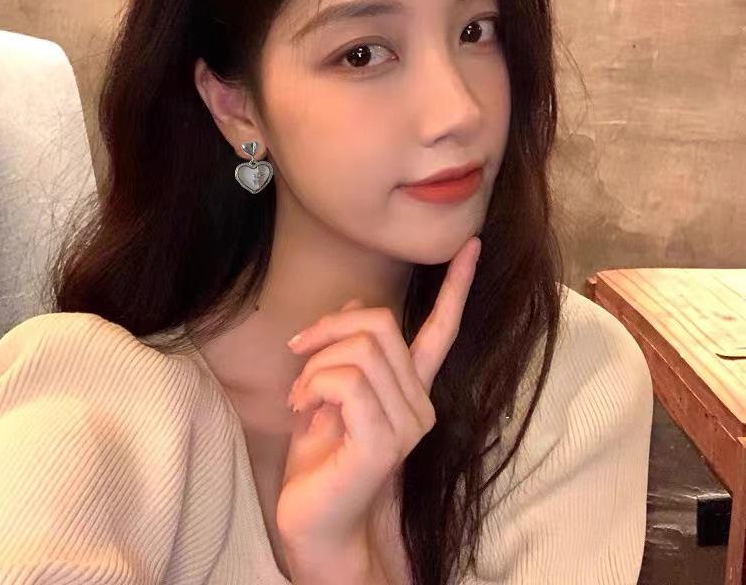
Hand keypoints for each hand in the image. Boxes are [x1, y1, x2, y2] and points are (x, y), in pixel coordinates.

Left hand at [276, 236, 481, 576]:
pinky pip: (346, 382)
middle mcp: (419, 402)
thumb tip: (353, 300)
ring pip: (360, 350)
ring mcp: (408, 423)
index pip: (440, 329)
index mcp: (408, 388)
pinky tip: (303, 410)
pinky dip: (313, 386)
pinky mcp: (386, 441)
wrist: (313, 525)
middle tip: (297, 351)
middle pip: (379, 324)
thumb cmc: (318, 461)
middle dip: (328, 327)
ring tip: (300, 397)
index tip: (472, 245)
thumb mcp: (325, 393)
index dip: (457, 286)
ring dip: (314, 365)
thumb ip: (345, 351)